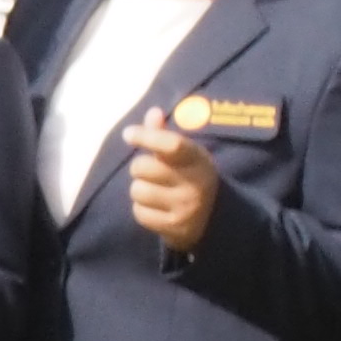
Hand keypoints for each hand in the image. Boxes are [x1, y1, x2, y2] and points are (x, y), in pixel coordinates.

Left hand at [124, 113, 217, 253]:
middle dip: (139, 168)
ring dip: (140, 190)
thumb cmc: (189, 177)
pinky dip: (143, 210)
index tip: (129, 134)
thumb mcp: (184, 155)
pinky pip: (139, 213)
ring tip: (156, 192)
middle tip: (151, 172)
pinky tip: (158, 209)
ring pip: (137, 191)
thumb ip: (164, 134)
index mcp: (198, 159)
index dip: (146, 136)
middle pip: (141, 167)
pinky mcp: (174, 227)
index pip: (171, 144)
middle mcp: (194, 183)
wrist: (211, 220)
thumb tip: (153, 113)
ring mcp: (185, 207)